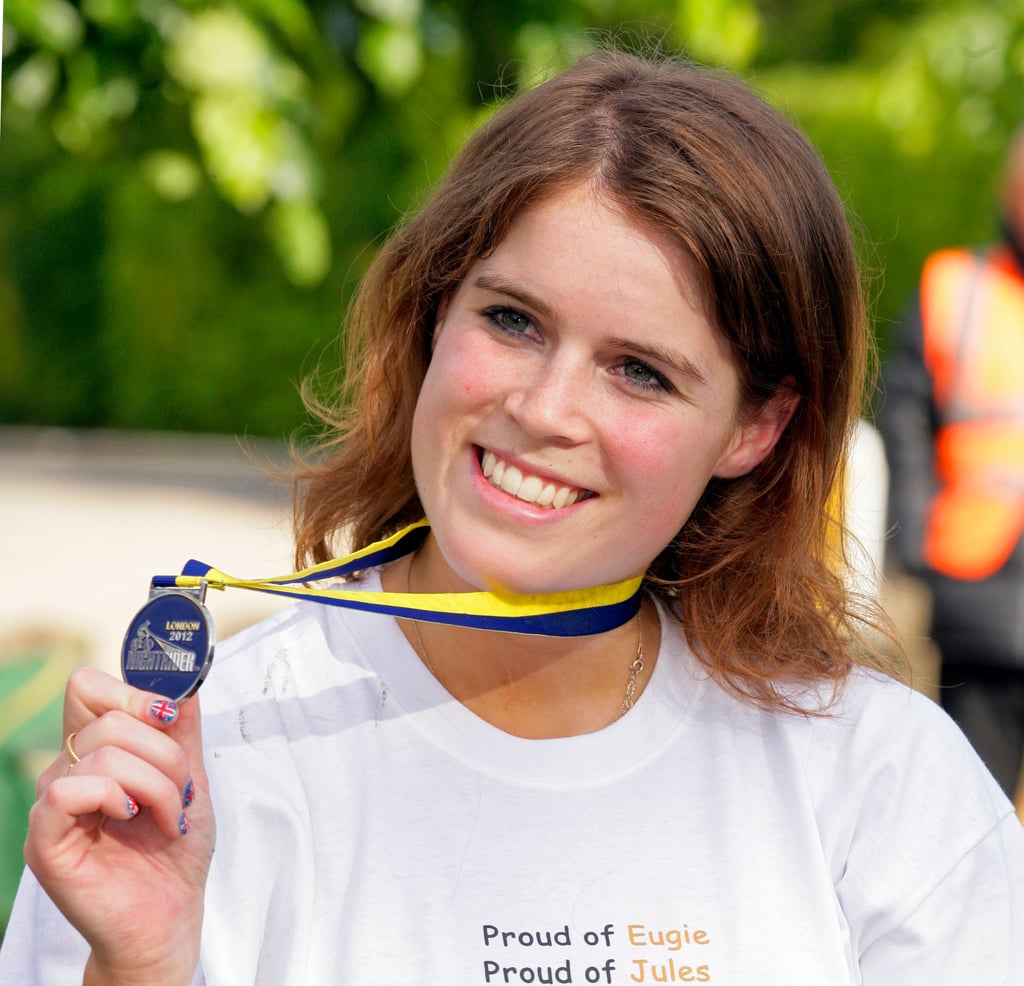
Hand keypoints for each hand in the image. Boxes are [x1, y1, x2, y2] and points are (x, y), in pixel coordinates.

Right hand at [24, 667, 214, 984]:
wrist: (170, 917)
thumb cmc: (175, 851)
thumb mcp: (189, 777)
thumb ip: (182, 729)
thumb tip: (184, 679)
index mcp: (95, 751)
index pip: (87, 687)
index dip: (133, 692)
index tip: (173, 718)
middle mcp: (66, 771)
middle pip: (107, 717)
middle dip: (164, 751)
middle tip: (180, 790)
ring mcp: (52, 805)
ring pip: (102, 751)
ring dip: (156, 783)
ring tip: (168, 817)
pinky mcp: (45, 840)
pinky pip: (70, 790)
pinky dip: (117, 797)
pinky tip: (133, 819)